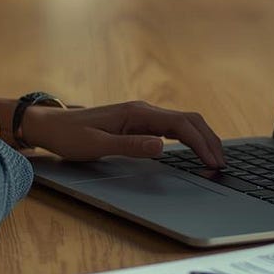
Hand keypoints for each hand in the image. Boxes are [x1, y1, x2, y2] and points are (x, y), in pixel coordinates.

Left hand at [21, 101, 225, 167]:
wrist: (50, 125)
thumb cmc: (70, 136)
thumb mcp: (97, 145)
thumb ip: (130, 146)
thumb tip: (162, 146)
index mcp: (137, 113)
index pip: (181, 125)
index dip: (201, 143)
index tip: (214, 162)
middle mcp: (143, 110)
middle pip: (188, 120)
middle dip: (209, 140)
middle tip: (222, 163)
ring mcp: (142, 115)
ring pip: (183, 122)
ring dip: (202, 138)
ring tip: (215, 158)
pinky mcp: (138, 122)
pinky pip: (172, 126)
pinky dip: (189, 138)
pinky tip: (194, 150)